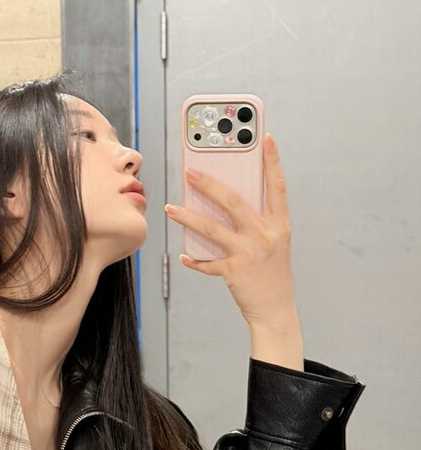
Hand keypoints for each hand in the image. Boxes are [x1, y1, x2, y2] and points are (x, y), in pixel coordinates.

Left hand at [165, 132, 297, 331]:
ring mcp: (248, 253)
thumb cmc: (273, 275)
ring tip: (170, 208)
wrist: (276, 310)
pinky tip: (184, 255)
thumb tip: (228, 203)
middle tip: (190, 172)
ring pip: (212, 228)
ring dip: (188, 217)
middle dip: (209, 185)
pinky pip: (207, 262)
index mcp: (278, 225)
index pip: (277, 186)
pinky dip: (195, 260)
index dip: (272, 161)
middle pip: (233, 201)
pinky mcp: (233, 271)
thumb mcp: (274, 243)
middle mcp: (264, 235)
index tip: (264, 139)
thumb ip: (258, 223)